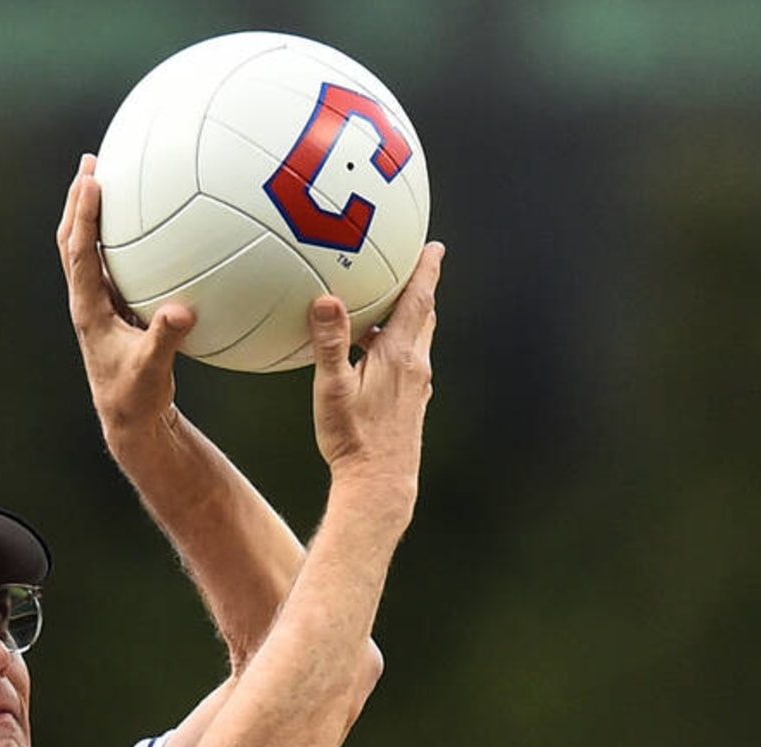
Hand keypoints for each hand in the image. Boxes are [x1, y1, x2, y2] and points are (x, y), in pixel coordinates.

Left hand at [57, 154, 195, 435]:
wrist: (130, 419)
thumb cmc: (138, 396)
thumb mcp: (153, 370)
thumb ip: (166, 340)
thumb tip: (183, 311)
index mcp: (89, 310)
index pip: (79, 253)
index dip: (83, 216)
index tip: (90, 180)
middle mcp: (88, 301)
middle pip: (73, 240)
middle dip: (78, 201)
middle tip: (91, 163)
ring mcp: (100, 304)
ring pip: (88, 250)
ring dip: (92, 214)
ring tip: (106, 179)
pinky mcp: (116, 310)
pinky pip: (113, 264)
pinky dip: (120, 239)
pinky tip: (146, 226)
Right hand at [309, 242, 443, 484]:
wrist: (380, 486)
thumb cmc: (354, 440)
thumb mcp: (333, 389)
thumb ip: (330, 344)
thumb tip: (326, 299)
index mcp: (398, 356)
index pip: (418, 301)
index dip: (426, 270)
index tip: (433, 246)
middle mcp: (415, 368)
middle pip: (423, 316)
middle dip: (421, 288)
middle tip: (417, 265)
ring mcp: (416, 389)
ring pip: (417, 340)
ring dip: (408, 318)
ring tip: (392, 304)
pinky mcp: (410, 406)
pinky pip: (407, 363)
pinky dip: (396, 346)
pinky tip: (374, 356)